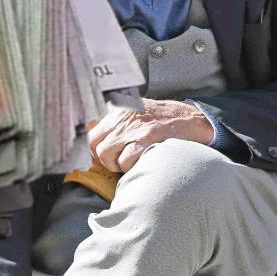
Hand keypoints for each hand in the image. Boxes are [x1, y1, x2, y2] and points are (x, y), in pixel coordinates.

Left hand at [87, 98, 214, 172]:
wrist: (188, 119)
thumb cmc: (159, 120)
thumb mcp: (133, 111)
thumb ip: (112, 121)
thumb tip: (89, 136)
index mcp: (116, 108)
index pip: (88, 129)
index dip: (91, 146)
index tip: (96, 154)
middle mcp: (122, 116)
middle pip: (94, 143)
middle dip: (103, 157)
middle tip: (117, 160)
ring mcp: (133, 127)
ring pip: (106, 154)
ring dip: (115, 163)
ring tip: (129, 161)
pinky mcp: (146, 139)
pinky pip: (125, 161)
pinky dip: (130, 167)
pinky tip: (140, 161)